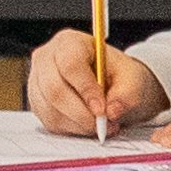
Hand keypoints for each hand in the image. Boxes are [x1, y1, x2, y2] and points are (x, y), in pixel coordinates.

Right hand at [24, 31, 159, 137]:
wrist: (113, 85)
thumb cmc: (120, 76)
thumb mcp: (133, 80)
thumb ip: (127, 94)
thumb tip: (112, 111)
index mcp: (70, 42)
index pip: (70, 64)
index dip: (86, 89)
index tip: (102, 109)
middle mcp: (47, 58)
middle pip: (54, 89)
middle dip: (81, 113)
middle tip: (103, 124)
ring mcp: (37, 81)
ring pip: (51, 109)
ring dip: (79, 124)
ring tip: (100, 124)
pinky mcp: (37, 102)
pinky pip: (50, 121)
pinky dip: (72, 128)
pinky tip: (87, 123)